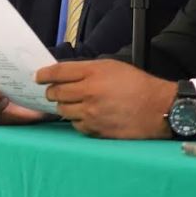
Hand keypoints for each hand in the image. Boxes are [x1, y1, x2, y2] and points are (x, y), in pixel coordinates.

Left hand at [37, 59, 175, 138]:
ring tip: (73, 103)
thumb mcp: (111, 66)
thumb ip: (86, 69)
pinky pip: (76, 125)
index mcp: (92, 73)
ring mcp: (91, 113)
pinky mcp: (96, 130)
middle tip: (54, 91)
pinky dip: (77, 120)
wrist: (158, 108)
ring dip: (64, 106)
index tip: (38, 76)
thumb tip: (63, 74)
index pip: (58, 72)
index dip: (44, 74)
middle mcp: (89, 92)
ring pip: (63, 110)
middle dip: (52, 91)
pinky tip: (86, 115)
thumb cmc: (137, 85)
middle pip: (55, 93)